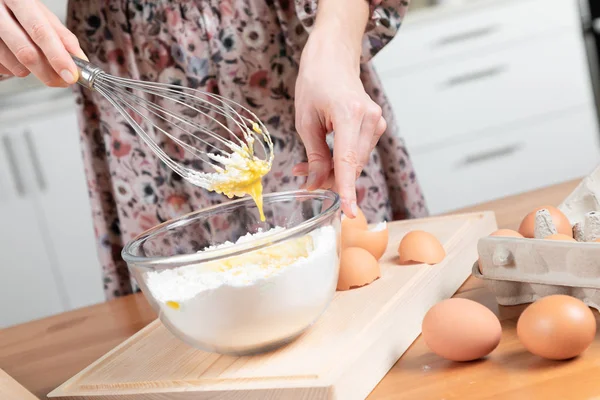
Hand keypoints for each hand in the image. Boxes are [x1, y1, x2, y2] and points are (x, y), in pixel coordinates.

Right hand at [0, 0, 85, 86]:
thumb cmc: (19, 9)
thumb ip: (61, 36)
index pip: (40, 32)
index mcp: (18, 0)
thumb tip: (80, 60)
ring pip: (16, 65)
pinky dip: (18, 69)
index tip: (71, 74)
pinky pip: (5, 69)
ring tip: (37, 60)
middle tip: (63, 80)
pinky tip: (18, 56)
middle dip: (49, 73)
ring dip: (34, 71)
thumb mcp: (41, 14)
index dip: (58, 56)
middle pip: (27, 53)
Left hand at [293, 25, 385, 217]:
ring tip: (307, 166)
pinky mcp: (375, 126)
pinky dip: (341, 160)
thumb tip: (316, 186)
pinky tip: (325, 158)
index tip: (349, 212)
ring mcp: (376, 123)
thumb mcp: (305, 121)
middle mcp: (370, 120)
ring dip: (333, 170)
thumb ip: (314, 156)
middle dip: (328, 179)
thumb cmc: (315, 83)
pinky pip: (358, 153)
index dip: (346, 189)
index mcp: (349, 114)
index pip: (348, 161)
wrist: (333, 59)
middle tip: (303, 180)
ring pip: (355, 162)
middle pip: (352, 166)